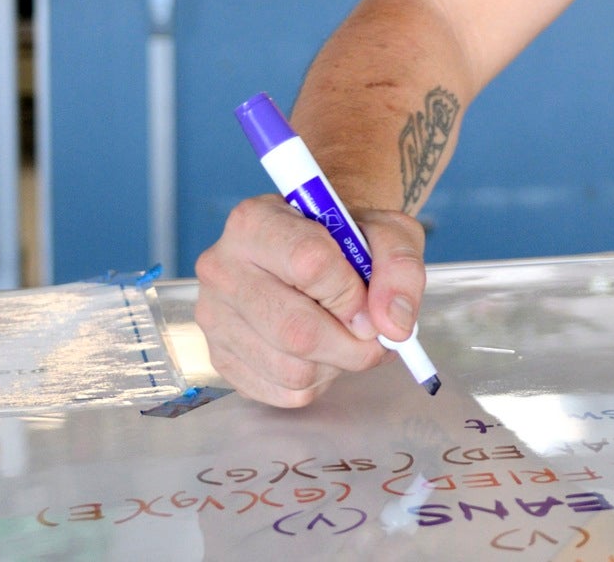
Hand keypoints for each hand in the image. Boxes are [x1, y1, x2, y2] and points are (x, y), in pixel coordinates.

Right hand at [194, 195, 427, 407]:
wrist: (316, 250)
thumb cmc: (347, 239)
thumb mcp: (387, 231)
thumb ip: (399, 268)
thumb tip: (394, 326)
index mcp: (256, 221)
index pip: (310, 264)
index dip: (353, 294)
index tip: (372, 303)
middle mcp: (222, 267)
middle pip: (296, 330)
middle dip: (352, 343)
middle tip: (373, 336)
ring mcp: (214, 317)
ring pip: (292, 369)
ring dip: (336, 364)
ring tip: (344, 335)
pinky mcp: (220, 358)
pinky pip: (282, 392)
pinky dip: (317, 381)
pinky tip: (320, 351)